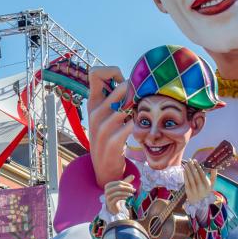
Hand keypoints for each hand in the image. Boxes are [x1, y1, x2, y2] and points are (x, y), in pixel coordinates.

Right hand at [88, 66, 131, 186]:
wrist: (103, 166)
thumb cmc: (109, 134)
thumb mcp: (105, 114)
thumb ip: (113, 97)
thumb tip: (130, 81)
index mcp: (93, 102)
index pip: (95, 73)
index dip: (112, 72)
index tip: (123, 82)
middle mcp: (95, 112)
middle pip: (119, 88)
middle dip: (136, 91)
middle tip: (142, 99)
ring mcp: (101, 128)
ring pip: (126, 107)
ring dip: (139, 108)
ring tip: (144, 113)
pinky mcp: (111, 142)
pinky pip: (129, 127)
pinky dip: (138, 125)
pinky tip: (142, 127)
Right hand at [104, 175, 135, 215]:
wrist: (112, 206)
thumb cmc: (117, 195)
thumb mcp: (121, 188)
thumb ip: (126, 181)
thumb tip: (133, 176)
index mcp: (108, 185)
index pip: (119, 183)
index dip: (126, 184)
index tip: (132, 186)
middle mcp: (106, 190)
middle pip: (118, 187)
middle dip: (127, 188)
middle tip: (134, 190)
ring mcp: (107, 197)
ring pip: (118, 193)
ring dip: (126, 193)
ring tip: (132, 194)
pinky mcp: (110, 203)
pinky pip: (117, 199)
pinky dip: (123, 197)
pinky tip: (128, 198)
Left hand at [184, 160, 216, 203]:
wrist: (199, 202)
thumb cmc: (205, 190)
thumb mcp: (211, 185)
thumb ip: (214, 176)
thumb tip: (215, 167)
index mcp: (207, 185)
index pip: (202, 174)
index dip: (198, 167)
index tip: (195, 160)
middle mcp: (201, 188)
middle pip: (196, 175)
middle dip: (192, 166)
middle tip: (189, 160)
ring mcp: (194, 190)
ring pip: (190, 178)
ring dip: (188, 170)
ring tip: (186, 164)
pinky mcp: (188, 191)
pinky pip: (186, 182)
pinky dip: (185, 175)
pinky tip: (184, 170)